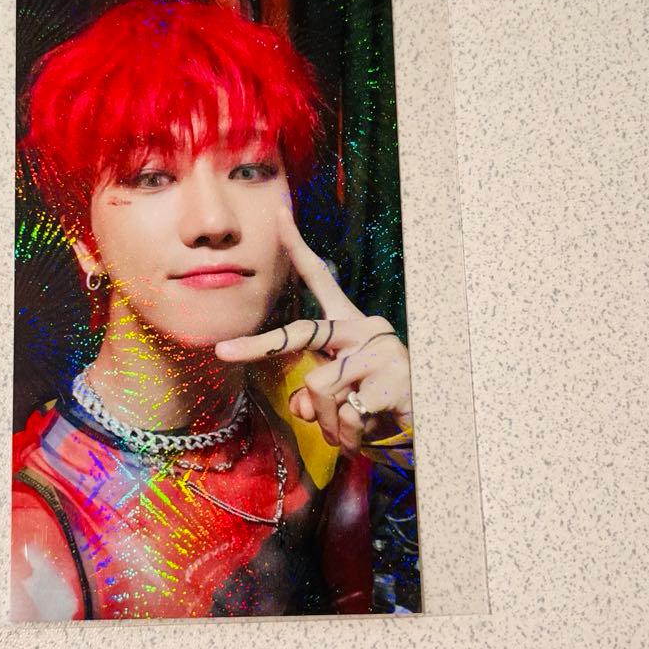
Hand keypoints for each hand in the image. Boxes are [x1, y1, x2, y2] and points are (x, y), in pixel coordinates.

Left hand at [215, 206, 411, 451]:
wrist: (425, 426)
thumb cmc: (374, 405)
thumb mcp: (336, 398)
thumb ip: (310, 396)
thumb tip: (300, 406)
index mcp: (347, 324)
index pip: (319, 280)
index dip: (297, 247)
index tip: (277, 214)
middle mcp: (362, 328)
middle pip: (299, 333)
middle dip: (256, 345)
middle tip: (223, 351)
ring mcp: (378, 351)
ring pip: (317, 387)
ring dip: (326, 422)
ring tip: (349, 430)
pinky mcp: (390, 379)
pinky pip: (343, 414)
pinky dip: (347, 435)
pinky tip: (367, 434)